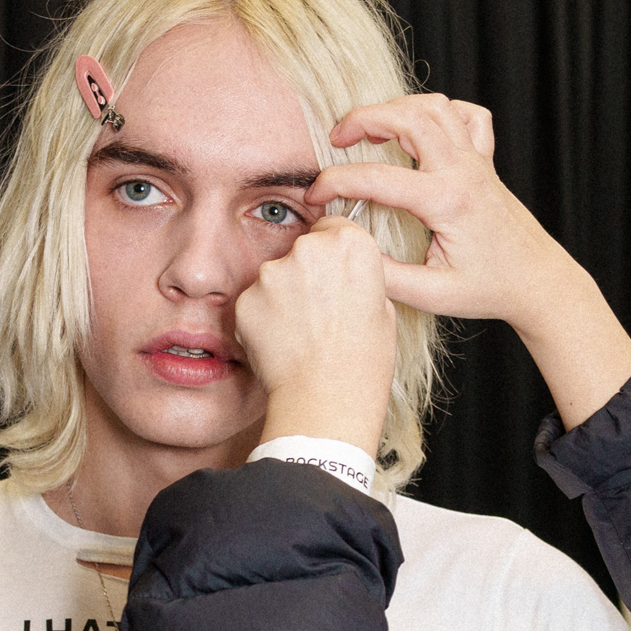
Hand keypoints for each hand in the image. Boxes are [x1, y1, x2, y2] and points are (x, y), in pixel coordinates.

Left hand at [234, 216, 395, 458]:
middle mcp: (308, 249)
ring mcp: (272, 273)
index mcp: (350, 245)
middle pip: (302, 248)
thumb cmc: (362, 364)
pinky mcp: (246, 299)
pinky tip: (283, 342)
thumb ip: (359, 277)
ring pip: (276, 275)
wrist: (326, 403)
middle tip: (321, 311)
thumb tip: (345, 273)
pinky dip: (264, 317)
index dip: (335, 255)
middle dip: (308, 272)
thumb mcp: (384, 310)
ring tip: (303, 332)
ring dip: (284, 294)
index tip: (335, 276)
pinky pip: (255, 301)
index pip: (334, 227)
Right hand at [309, 95, 630, 431]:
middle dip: (363, 118)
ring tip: (371, 131)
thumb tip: (346, 250)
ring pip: (435, 106)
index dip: (335, 182)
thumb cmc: (489, 289)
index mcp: (447, 202)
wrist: (537, 281)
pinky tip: (421, 132)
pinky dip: (441, 112)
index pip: (377, 177)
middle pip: (408, 116)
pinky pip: (468, 116)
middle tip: (337, 139)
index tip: (315, 195)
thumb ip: (384, 275)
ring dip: (397, 108)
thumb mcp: (432, 295)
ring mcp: (477, 162)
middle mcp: (463, 172)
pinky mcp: (486, 161)